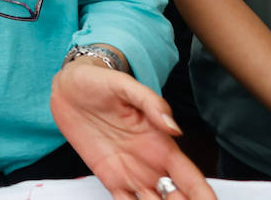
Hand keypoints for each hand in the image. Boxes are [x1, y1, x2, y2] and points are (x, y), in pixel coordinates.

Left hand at [51, 59, 213, 199]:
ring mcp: (129, 173)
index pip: (191, 179)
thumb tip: (174, 127)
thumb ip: (151, 103)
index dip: (203, 196)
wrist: (67, 87)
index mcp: (161, 145)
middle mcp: (150, 164)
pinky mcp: (108, 177)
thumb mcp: (125, 85)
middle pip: (176, 198)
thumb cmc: (99, 82)